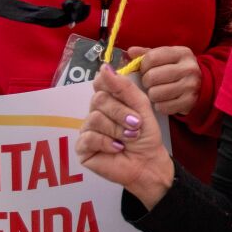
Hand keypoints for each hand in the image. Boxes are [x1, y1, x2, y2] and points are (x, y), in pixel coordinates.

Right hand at [78, 67, 175, 203]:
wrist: (149, 163)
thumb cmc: (146, 137)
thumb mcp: (141, 107)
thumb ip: (124, 88)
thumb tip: (104, 67)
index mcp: (108, 100)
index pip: (100, 82)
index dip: (112, 87)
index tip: (127, 100)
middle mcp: (95, 112)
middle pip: (98, 99)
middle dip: (121, 113)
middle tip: (135, 125)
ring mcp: (87, 130)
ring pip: (95, 118)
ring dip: (116, 129)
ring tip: (128, 139)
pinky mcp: (83, 148)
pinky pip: (89, 137)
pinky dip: (106, 143)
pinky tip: (117, 149)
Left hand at [131, 46, 202, 119]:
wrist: (201, 86)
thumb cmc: (177, 70)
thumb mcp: (166, 57)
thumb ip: (147, 54)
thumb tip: (130, 51)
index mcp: (182, 53)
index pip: (152, 58)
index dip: (143, 66)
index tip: (145, 70)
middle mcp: (189, 68)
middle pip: (152, 76)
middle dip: (146, 81)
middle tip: (150, 83)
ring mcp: (190, 86)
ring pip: (156, 93)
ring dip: (151, 94)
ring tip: (156, 92)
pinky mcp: (189, 102)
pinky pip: (163, 107)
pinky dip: (159, 106)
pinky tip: (163, 101)